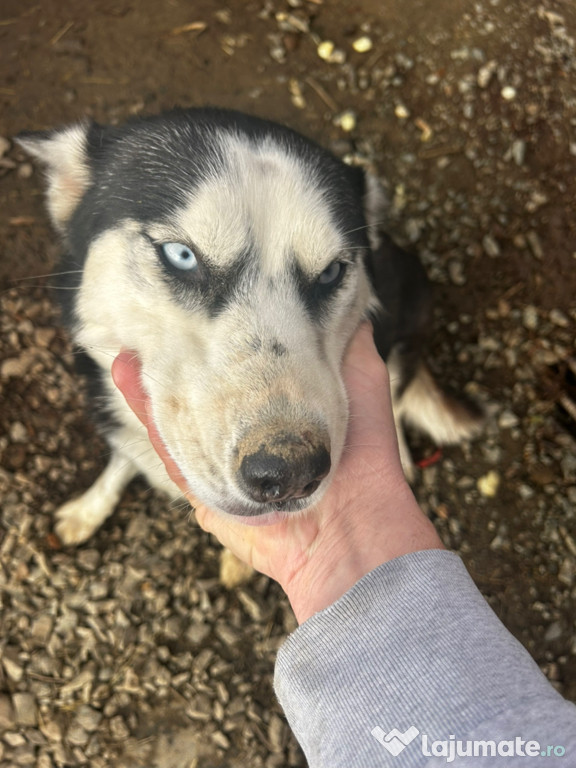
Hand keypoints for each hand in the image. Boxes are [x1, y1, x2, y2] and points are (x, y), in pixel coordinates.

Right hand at [112, 323, 443, 622]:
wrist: (351, 523)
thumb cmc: (364, 448)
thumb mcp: (361, 376)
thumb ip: (345, 342)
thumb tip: (340, 303)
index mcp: (283, 414)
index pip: (243, 373)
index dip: (222, 344)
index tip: (202, 310)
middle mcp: (252, 439)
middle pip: (205, 394)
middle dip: (179, 361)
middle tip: (154, 328)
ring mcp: (227, 465)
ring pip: (179, 421)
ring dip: (151, 385)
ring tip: (128, 350)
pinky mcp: (206, 489)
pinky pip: (172, 453)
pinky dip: (149, 417)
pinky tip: (129, 379)